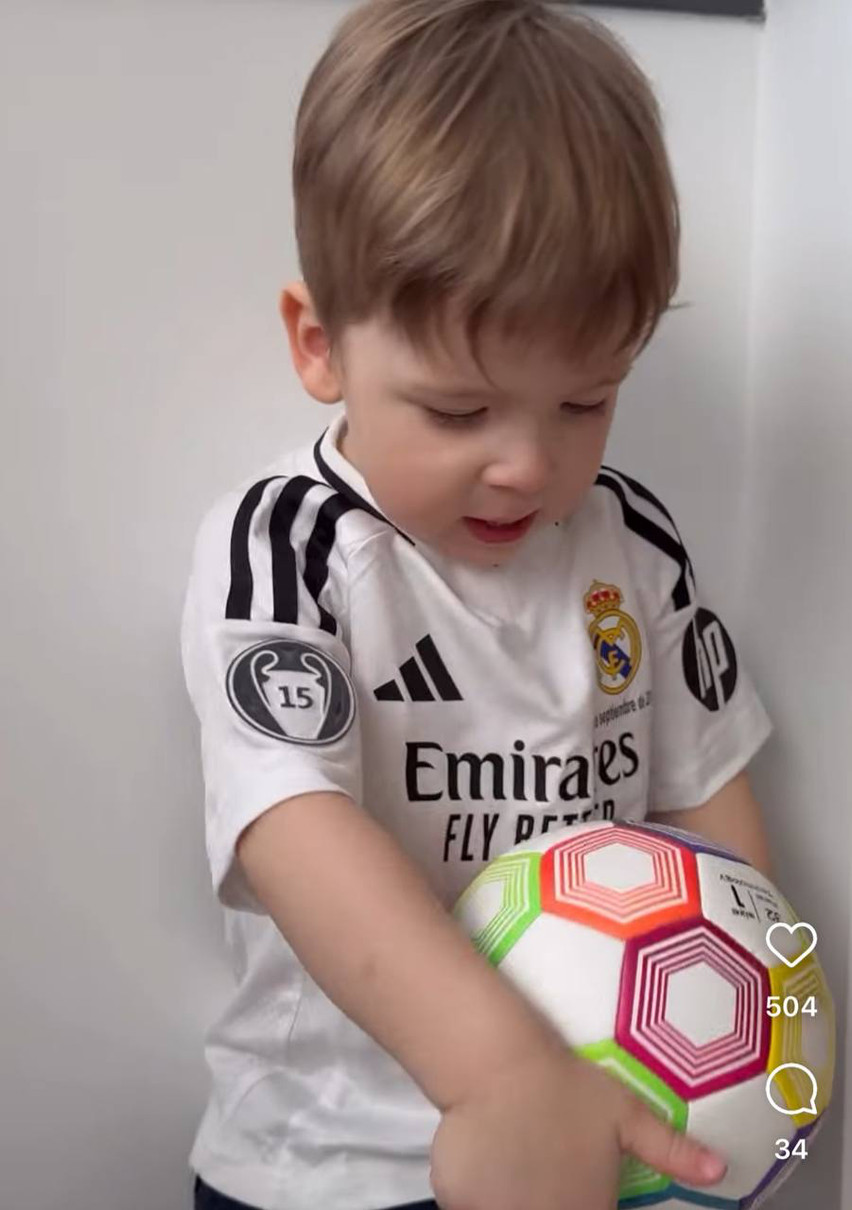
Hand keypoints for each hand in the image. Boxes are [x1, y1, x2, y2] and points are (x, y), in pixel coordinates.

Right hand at [429, 1044, 725, 1209]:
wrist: (500, 1063)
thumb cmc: (567, 1087)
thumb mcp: (627, 1114)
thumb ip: (670, 1150)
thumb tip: (720, 1170)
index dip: (583, 1204)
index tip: (575, 1188)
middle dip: (543, 1201)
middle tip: (539, 1170)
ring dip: (508, 1197)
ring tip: (512, 1163)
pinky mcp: (458, 1203)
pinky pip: (468, 1204)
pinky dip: (474, 1192)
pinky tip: (482, 1157)